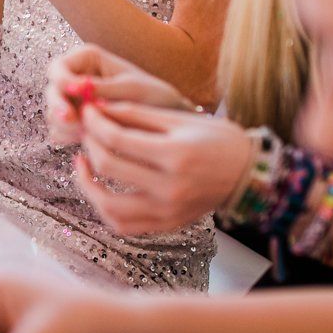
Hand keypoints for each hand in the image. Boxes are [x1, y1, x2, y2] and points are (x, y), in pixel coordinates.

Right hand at [44, 44, 194, 145]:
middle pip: (51, 91)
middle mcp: (76, 77)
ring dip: (65, 125)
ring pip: (53, 113)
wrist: (170, 123)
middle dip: (59, 108)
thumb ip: (102, 89)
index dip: (61, 83)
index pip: (58, 68)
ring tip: (87, 133)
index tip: (75, 97)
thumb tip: (72, 87)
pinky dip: (70, 136)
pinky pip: (61, 130)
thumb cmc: (155, 98)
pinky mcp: (77, 121)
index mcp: (87, 59)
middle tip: (74, 122)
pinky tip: (88, 141)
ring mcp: (74, 101)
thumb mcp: (132, 90)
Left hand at [72, 100, 251, 236]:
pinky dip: (105, 209)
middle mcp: (170, 188)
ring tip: (83, 161)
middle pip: (109, 167)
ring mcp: (168, 212)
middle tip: (86, 129)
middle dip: (90, 143)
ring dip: (87, 183)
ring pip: (109, 206)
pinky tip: (101, 188)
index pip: (117, 139)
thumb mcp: (181, 118)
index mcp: (176, 155)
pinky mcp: (168, 225)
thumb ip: (138, 114)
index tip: (88, 109)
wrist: (249, 174)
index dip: (95, 122)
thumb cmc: (218, 139)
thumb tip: (99, 107)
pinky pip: (124, 225)